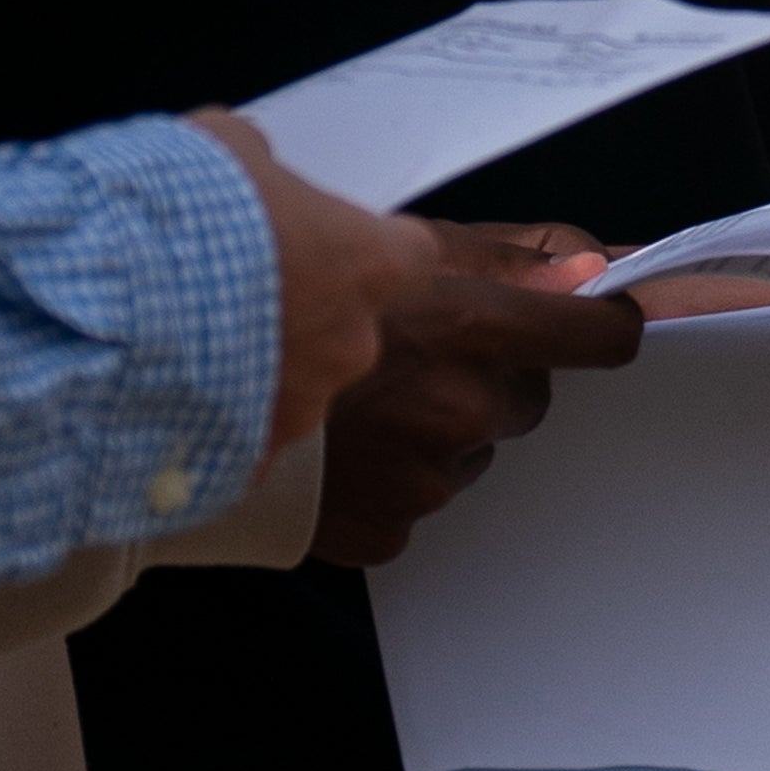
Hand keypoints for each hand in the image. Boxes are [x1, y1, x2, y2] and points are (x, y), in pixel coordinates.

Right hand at [182, 111, 423, 454]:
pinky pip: (247, 444)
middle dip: (307, 315)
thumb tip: (255, 170)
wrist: (97, 311)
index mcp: (367, 264)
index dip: (371, 251)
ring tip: (186, 348)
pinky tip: (168, 404)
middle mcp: (352, 344)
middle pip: (353, 329)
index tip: (336, 247)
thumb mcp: (222, 151)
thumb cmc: (170, 219)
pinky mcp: (250, 459)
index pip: (412, 258)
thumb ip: (260, 168)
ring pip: (301, 388)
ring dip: (261, 371)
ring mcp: (305, 408)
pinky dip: (217, 428)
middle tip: (241, 297)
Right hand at [305, 221, 646, 567]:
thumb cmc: (276, 290)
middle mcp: (459, 404)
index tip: (593, 325)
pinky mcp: (385, 531)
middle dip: (487, 375)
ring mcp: (424, 475)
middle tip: (410, 353)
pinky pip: (415, 503)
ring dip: (431, 428)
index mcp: (471, 322)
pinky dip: (385, 481)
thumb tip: (591, 266)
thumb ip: (504, 254)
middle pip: (526, 395)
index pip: (601, 333)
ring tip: (358, 402)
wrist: (168, 372)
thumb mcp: (393, 239)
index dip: (595, 325)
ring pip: (467, 450)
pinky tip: (337, 451)